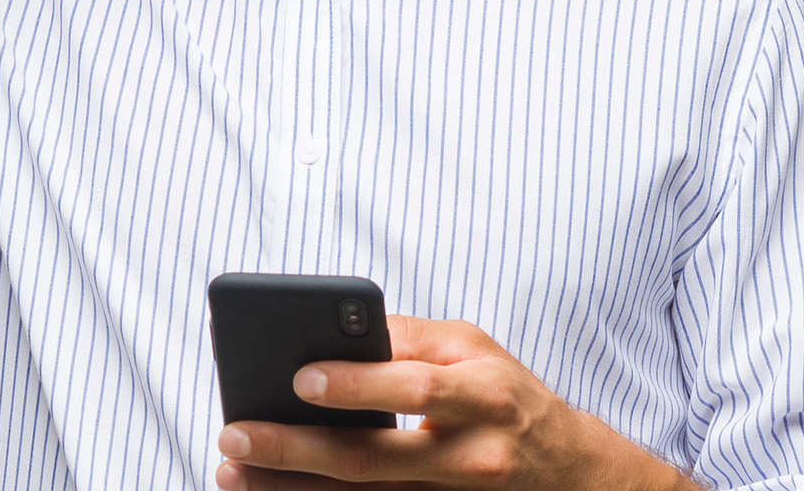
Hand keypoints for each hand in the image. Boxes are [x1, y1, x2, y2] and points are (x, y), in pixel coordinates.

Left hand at [214, 316, 695, 489]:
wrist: (570, 470)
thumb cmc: (505, 394)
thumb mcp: (472, 348)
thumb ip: (406, 338)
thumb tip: (330, 328)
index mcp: (483, 396)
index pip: (414, 390)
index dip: (357, 385)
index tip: (298, 377)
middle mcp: (473, 455)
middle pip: (375, 458)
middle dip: (296, 448)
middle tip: (233, 435)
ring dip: (292, 488)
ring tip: (233, 473)